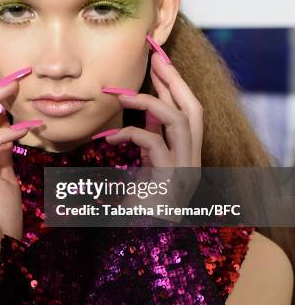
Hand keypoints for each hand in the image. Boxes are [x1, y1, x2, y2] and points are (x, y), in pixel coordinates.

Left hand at [103, 52, 202, 217]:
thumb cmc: (140, 209)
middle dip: (175, 81)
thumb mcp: (146, 166)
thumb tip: (142, 109)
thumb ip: (149, 139)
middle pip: (195, 109)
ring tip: (123, 96)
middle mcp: (192, 162)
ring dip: (151, 102)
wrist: (141, 245)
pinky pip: (154, 144)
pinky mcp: (170, 181)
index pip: (188, 112)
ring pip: (181, 121)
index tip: (159, 63)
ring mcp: (185, 172)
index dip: (174, 86)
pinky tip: (109, 138)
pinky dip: (131, 134)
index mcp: (187, 156)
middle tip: (156, 59)